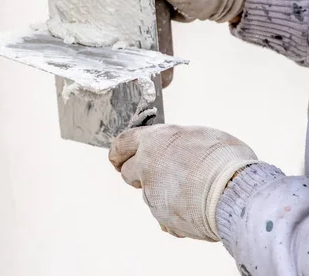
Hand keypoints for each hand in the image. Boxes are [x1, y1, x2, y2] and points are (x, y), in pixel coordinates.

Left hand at [109, 125, 258, 240]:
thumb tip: (175, 148)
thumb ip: (177, 143)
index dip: (119, 152)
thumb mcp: (199, 136)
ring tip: (193, 192)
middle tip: (159, 174)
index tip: (117, 159)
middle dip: (139, 174)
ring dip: (164, 195)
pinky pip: (166, 216)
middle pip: (128, 172)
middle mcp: (146, 167)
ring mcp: (152, 194)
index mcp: (154, 141)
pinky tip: (198, 209)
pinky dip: (177, 213)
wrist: (236, 193)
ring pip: (150, 195)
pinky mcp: (163, 218)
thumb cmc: (225, 159)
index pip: (122, 144)